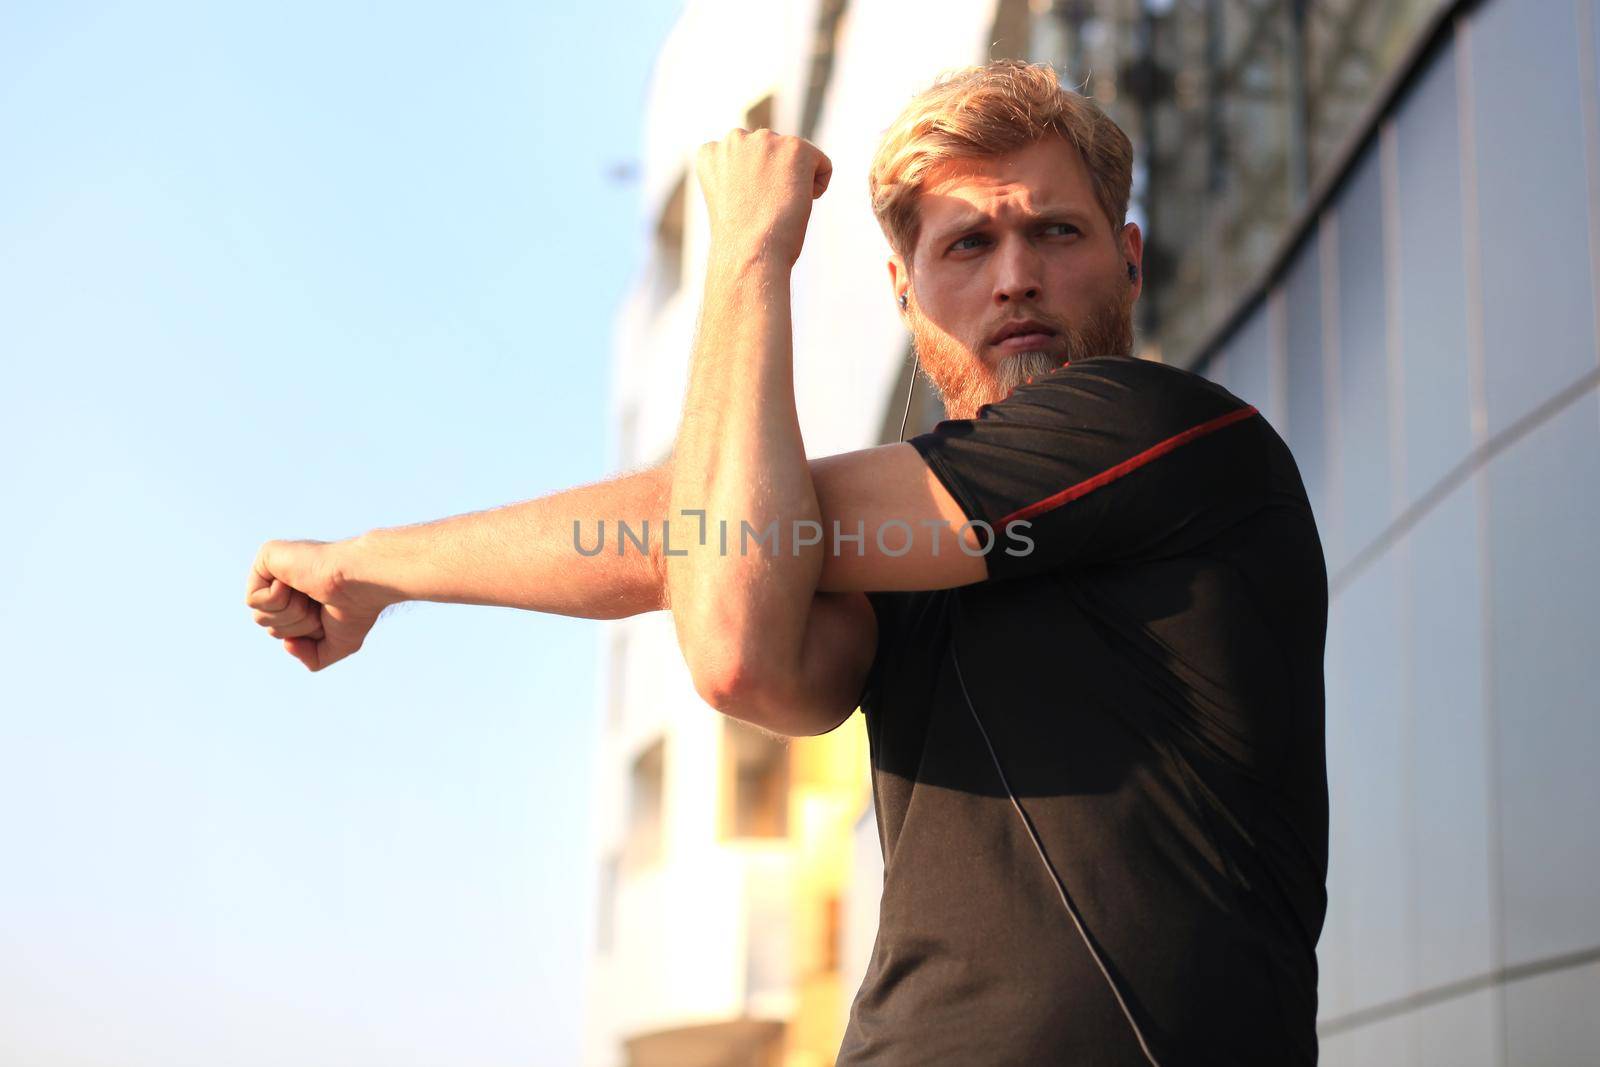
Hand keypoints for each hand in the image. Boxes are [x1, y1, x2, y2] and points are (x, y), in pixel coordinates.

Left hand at [245, 537, 397, 671]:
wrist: (362, 582)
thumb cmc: (357, 607)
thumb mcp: (339, 644)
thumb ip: (313, 656)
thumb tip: (286, 645)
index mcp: (301, 598)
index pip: (282, 632)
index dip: (305, 633)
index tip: (328, 614)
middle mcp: (286, 582)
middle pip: (268, 626)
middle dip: (297, 625)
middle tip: (319, 604)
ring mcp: (276, 568)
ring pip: (259, 616)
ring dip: (291, 613)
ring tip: (310, 593)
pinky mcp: (267, 556)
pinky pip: (253, 599)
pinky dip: (278, 599)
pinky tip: (296, 581)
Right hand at [695, 128, 831, 267]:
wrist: (749, 252)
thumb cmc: (740, 240)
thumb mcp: (731, 199)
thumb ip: (743, 174)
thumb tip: (772, 170)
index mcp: (711, 152)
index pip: (746, 158)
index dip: (753, 187)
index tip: (747, 208)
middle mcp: (735, 138)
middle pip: (772, 154)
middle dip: (774, 178)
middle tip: (763, 209)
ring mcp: (765, 139)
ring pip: (795, 157)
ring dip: (794, 181)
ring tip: (777, 206)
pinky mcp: (794, 147)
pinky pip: (821, 164)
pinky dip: (818, 187)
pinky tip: (799, 203)